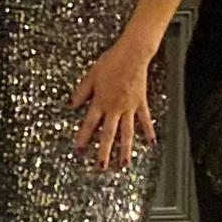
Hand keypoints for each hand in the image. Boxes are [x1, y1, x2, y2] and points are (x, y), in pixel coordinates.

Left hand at [72, 38, 156, 169]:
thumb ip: (80, 92)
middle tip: (100, 167)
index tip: (78, 152)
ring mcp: (129, 107)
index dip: (83, 138)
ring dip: (124, 149)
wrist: (132, 55)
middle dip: (103, 152)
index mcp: (100, 102)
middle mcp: (114, 108)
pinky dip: (148, 132)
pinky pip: (145, 121)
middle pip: (108, 134)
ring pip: (126, 132)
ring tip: (122, 164)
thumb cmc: (111, 62)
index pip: (89, 124)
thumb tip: (70, 105)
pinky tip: (151, 144)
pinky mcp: (140, 103)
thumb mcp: (90, 76)